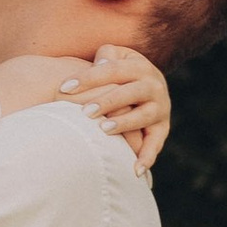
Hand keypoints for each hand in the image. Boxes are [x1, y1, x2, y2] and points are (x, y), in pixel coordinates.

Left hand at [61, 41, 171, 169]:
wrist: (147, 82)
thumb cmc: (118, 72)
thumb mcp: (115, 56)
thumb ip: (106, 56)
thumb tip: (100, 63)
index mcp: (139, 66)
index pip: (112, 70)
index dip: (88, 78)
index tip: (64, 88)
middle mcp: (154, 85)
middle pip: (131, 92)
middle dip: (107, 101)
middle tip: (85, 112)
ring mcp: (160, 107)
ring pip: (144, 115)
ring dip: (125, 124)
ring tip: (104, 130)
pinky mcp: (162, 127)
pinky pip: (156, 143)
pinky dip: (147, 156)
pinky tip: (134, 170)